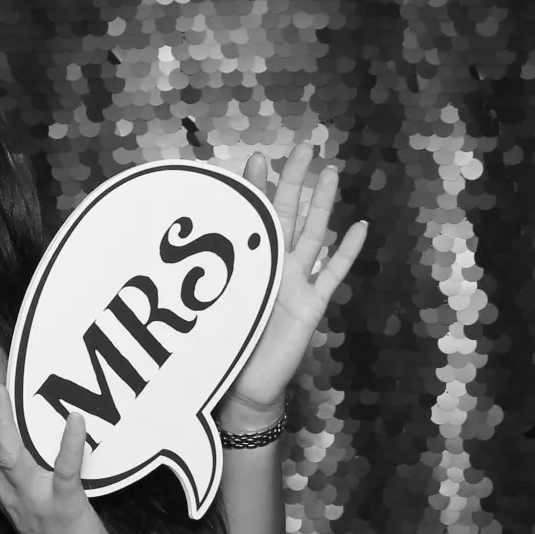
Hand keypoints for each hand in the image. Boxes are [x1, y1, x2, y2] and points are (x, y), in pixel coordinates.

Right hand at [0, 354, 112, 533]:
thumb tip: (9, 420)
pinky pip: (66, 475)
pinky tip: (75, 420)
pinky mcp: (64, 508)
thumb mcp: (21, 491)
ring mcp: (34, 498)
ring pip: (9, 455)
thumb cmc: (50, 533)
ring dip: (1, 421)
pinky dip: (69, 447)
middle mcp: (7, 487)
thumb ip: (13, 459)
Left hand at [223, 143, 366, 416]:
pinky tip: (360, 226)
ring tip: (332, 171)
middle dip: (296, 178)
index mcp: (248, 260)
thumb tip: (174, 247)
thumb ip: (200, 274)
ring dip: (323, 203)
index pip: (253, 214)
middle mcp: (274, 265)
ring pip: (313, 234)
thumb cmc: (219, 345)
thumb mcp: (207, 301)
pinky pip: (332, 274)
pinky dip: (346, 251)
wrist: (239, 389)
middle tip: (306, 145)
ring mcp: (296, 282)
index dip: (256, 186)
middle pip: (289, 212)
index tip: (258, 155)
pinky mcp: (311, 306)